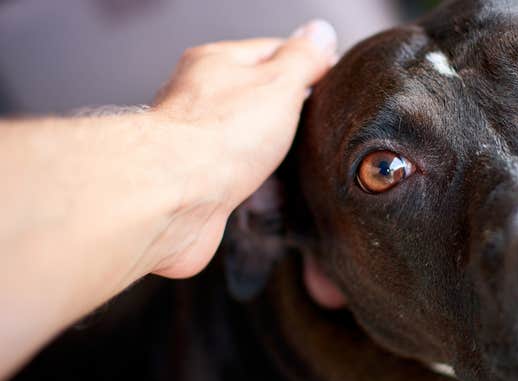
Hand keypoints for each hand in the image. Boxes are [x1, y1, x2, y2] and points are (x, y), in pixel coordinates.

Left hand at [148, 20, 336, 277]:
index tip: (331, 80)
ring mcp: (195, 140)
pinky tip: (268, 190)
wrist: (173, 196)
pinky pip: (234, 173)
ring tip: (295, 161)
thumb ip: (302, 59)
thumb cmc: (218, 136)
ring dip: (270, 151)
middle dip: (288, 112)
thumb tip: (319, 33)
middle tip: (317, 125)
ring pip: (245, 138)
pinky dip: (254, 181)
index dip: (306, 64)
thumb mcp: (279, 84)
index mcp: (217, 63)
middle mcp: (200, 97)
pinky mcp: (195, 179)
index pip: (272, 51)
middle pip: (256, 96)